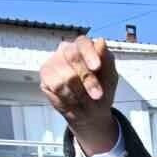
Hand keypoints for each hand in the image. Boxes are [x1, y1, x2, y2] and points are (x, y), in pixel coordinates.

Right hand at [39, 36, 119, 154]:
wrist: (92, 113)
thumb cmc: (103, 91)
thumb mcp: (111, 78)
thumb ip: (108, 61)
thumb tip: (102, 43)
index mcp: (83, 48)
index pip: (82, 42)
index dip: (89, 55)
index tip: (97, 68)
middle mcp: (65, 52)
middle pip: (71, 57)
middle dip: (86, 78)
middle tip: (96, 95)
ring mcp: (53, 64)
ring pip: (61, 74)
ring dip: (77, 92)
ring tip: (87, 100)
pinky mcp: (45, 79)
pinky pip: (53, 87)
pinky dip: (66, 97)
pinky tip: (73, 102)